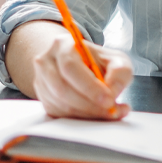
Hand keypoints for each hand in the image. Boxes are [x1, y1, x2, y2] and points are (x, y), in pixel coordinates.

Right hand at [5, 21, 133, 119]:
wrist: (82, 66)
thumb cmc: (98, 62)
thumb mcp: (116, 60)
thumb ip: (120, 72)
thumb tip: (112, 92)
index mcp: (62, 44)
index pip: (70, 67)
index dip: (89, 87)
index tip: (108, 100)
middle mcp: (46, 62)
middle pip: (62, 88)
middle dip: (89, 104)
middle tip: (110, 110)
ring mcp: (42, 82)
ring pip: (61, 104)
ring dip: (87, 113)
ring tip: (109, 112)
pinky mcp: (45, 100)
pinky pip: (60, 114)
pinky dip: (81, 118)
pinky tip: (96, 114)